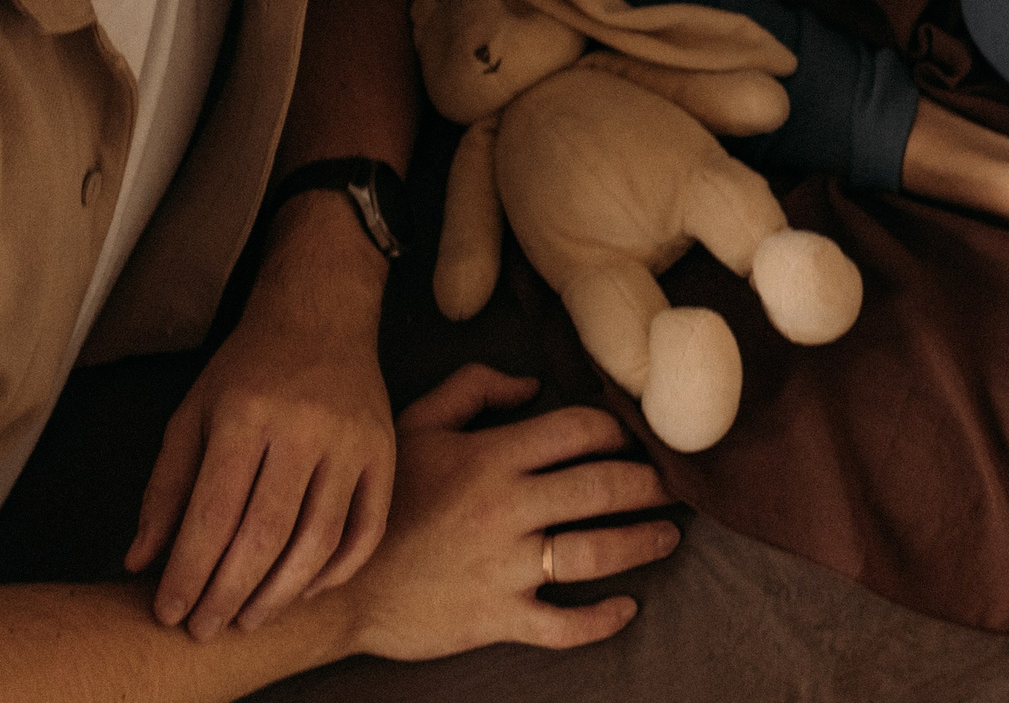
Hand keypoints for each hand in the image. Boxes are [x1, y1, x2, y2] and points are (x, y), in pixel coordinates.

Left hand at [132, 196, 396, 638]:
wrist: (321, 315)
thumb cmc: (247, 368)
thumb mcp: (193, 413)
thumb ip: (166, 489)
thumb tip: (141, 561)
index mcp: (246, 415)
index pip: (214, 514)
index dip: (189, 572)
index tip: (169, 612)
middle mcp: (303, 428)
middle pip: (265, 535)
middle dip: (228, 594)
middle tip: (205, 628)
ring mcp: (351, 442)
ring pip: (318, 540)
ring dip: (280, 593)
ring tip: (248, 619)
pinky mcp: (385, 452)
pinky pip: (367, 529)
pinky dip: (337, 570)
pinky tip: (304, 589)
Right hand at [338, 367, 679, 661]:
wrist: (331, 585)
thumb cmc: (379, 500)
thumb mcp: (414, 424)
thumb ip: (472, 388)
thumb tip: (530, 384)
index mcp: (492, 457)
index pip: (578, 431)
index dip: (618, 429)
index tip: (638, 435)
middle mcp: (507, 508)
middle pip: (602, 486)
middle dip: (649, 483)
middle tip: (677, 483)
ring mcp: (506, 567)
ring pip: (596, 552)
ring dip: (642, 542)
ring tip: (669, 535)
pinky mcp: (499, 617)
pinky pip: (563, 624)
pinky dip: (602, 619)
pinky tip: (627, 608)